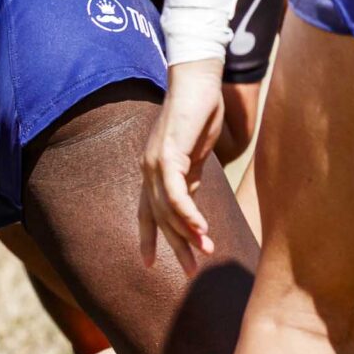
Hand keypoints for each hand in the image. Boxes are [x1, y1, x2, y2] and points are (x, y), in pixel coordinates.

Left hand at [139, 64, 224, 273]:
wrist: (199, 82)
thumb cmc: (199, 115)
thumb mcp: (195, 155)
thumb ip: (191, 178)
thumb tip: (191, 201)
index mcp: (153, 172)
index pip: (147, 213)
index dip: (148, 239)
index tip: (149, 264)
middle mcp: (148, 170)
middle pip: (159, 217)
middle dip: (175, 246)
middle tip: (190, 270)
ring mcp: (155, 162)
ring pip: (167, 208)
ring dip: (188, 232)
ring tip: (206, 251)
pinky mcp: (168, 153)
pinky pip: (175, 190)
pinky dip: (187, 211)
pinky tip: (201, 227)